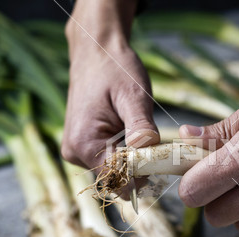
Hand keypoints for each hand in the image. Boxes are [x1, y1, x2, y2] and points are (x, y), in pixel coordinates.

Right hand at [61, 0, 158, 171]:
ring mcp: (78, 151)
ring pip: (115, 171)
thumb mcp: (133, 96)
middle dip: (141, 168)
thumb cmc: (115, 69)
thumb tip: (148, 156)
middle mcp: (75, 153)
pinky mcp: (84, 146)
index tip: (163, 160)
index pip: (118, 180)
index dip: (144, 175)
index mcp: (84, 144)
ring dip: (134, 159)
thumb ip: (140, 127)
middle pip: (117, 179)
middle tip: (157, 144)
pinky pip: (110, 159)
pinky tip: (132, 133)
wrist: (97, 52)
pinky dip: (126, 152)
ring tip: (142, 132)